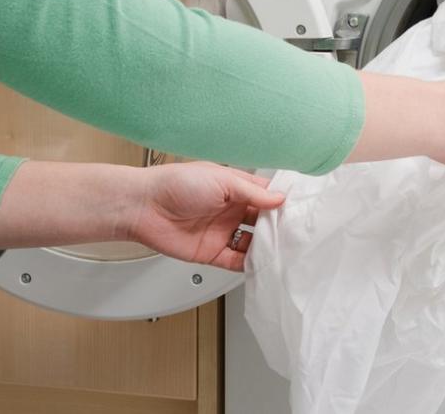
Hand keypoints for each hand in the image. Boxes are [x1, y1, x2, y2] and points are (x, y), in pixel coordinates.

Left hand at [129, 162, 284, 270]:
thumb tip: (279, 199)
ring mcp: (222, 232)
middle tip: (297, 234)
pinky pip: (236, 261)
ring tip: (283, 251)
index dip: (283, 203)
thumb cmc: (176, 184)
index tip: (301, 210)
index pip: (267, 196)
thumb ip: (252, 193)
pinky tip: (261, 264)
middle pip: (264, 222)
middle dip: (279, 228)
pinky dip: (250, 264)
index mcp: (235, 189)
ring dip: (267, 247)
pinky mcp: (212, 252)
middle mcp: (231, 210)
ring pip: (253, 243)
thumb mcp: (221, 180)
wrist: (143, 207)